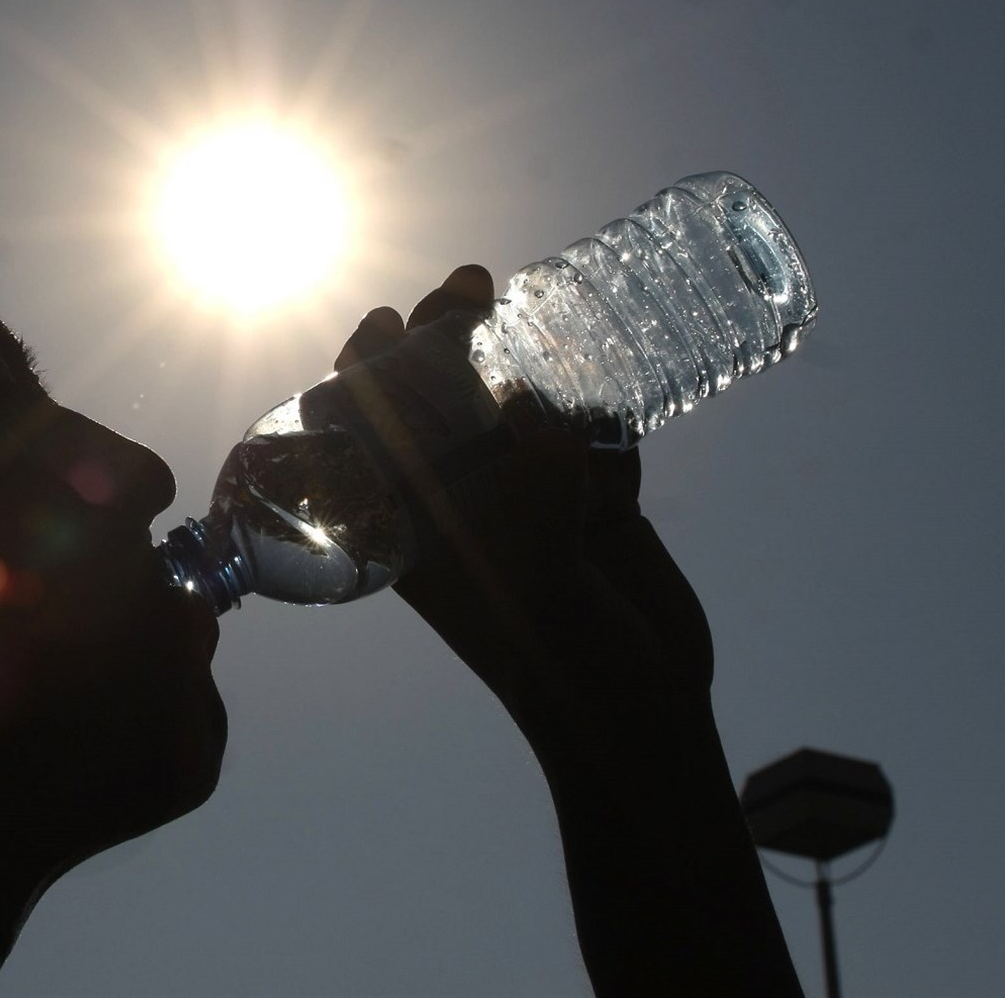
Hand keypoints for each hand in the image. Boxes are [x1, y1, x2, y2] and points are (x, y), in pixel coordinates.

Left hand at [335, 267, 715, 770]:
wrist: (641, 715)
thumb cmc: (557, 655)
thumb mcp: (529, 570)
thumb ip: (535, 481)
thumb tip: (539, 405)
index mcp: (413, 526)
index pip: (365, 435)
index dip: (363, 374)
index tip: (380, 322)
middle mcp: (463, 507)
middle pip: (438, 402)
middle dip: (447, 339)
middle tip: (466, 289)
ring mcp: (531, 503)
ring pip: (515, 409)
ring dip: (523, 364)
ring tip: (526, 313)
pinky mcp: (594, 505)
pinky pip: (590, 438)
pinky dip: (598, 422)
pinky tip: (611, 435)